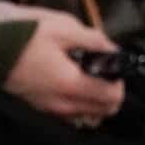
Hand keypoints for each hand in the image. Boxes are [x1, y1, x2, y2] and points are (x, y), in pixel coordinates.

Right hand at [4, 9, 124, 123]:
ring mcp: (48, 108)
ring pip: (85, 116)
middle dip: (109, 93)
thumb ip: (93, 40)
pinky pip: (68, 114)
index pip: (112, 99)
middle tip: (103, 72)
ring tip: (87, 77)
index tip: (114, 68)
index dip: (119, 83)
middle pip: (102, 112)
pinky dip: (78, 103)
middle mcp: (62, 104)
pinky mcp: (38, 107)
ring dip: (94, 100)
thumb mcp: (63, 28)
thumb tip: (113, 48)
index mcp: (71, 85)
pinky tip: (71, 83)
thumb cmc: (24, 34)